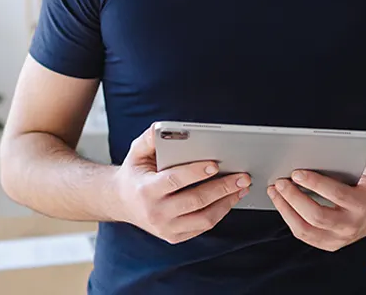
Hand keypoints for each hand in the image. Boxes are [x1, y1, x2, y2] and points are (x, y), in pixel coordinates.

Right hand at [112, 124, 250, 243]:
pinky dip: (220, 212)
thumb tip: (160, 127)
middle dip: (223, 187)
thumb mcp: (136, 152)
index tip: (216, 164)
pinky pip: (203, 226)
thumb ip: (149, 139)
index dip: (196, 172)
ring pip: (204, 218)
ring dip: (227, 202)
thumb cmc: (136, 172)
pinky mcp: (174, 237)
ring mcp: (166, 229)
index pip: (175, 181)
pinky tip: (231, 198)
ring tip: (242, 188)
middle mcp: (156, 213)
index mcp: (146, 190)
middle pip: (196, 200)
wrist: (122, 202)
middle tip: (243, 176)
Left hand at [268, 152, 365, 251]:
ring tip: (275, 192)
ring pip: (305, 229)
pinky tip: (281, 204)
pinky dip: (289, 219)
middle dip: (295, 198)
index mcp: (361, 205)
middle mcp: (349, 225)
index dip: (315, 184)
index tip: (297, 173)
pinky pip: (304, 235)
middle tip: (281, 182)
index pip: (336, 195)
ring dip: (286, 210)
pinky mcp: (328, 244)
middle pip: (317, 216)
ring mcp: (338, 238)